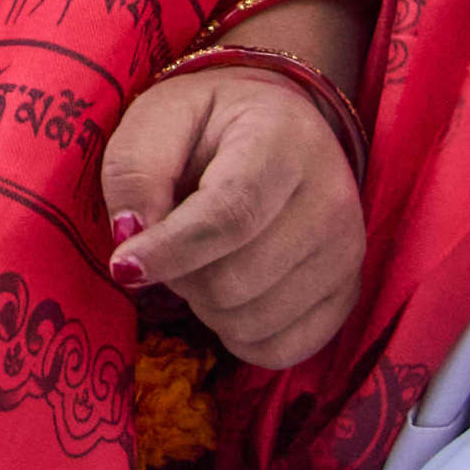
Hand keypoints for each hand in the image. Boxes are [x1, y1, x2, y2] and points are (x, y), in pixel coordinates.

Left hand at [100, 63, 365, 369]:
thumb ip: (135, 172)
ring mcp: (347, 252)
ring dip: (205, 304)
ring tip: (204, 258)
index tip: (122, 266)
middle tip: (170, 242)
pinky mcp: (348, 294)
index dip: (171, 250)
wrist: (277, 128)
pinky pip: (281, 350)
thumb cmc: (208, 123)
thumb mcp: (158, 119)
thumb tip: (129, 238)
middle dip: (180, 274)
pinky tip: (230, 292)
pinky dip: (238, 335)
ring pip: (253, 320)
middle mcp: (331, 197)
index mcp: (283, 139)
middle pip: (235, 279)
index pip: (230, 215)